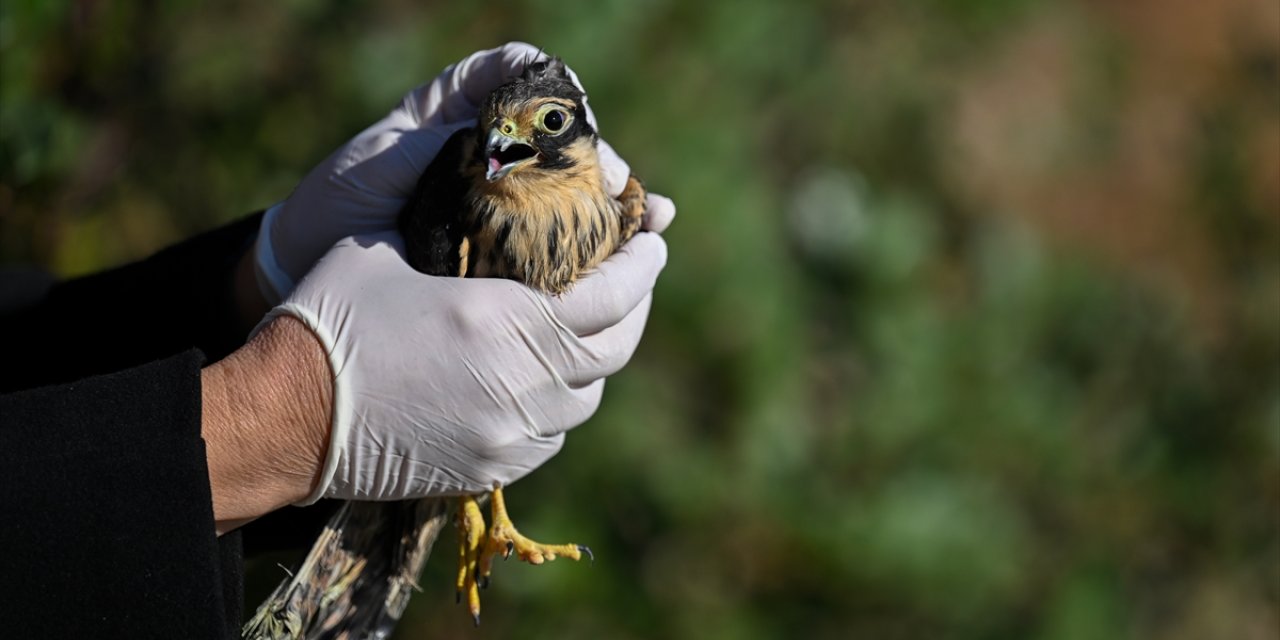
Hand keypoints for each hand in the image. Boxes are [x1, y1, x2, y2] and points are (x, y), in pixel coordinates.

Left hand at [253, 41, 663, 303]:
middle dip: (604, 161)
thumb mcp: (380, 164)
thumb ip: (435, 144)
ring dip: (619, 208)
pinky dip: (602, 251)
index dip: (560, 92)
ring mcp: (511, 205)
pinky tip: (634, 257)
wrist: (312, 272)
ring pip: (578, 195)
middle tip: (622, 190)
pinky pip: (565, 247)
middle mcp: (496, 152)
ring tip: (650, 223)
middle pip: (569, 141)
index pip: (525, 79)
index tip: (578, 119)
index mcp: (462, 112)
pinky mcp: (514, 255)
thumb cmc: (338, 208)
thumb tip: (499, 138)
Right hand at [265, 229, 668, 502]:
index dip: (642, 266)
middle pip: (614, 351)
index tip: (653, 239)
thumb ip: (458, 235)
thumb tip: (488, 205)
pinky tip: (539, 377)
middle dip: (632, 311)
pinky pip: (550, 435)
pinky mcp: (489, 469)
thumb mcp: (394, 248)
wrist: (283, 415)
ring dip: (592, 360)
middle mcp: (523, 383)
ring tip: (583, 327)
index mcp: (506, 320)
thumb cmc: (332, 317)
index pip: (612, 295)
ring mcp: (509, 434)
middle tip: (630, 279)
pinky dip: (558, 402)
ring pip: (585, 399)